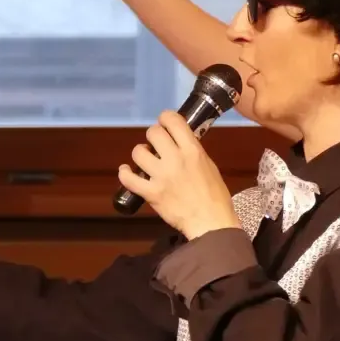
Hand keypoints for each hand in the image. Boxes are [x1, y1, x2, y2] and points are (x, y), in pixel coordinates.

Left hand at [119, 111, 238, 238]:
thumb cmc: (215, 195)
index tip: (164, 124)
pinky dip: (125, 173)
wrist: (210, 222)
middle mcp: (175, 159)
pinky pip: (128, 179)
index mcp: (192, 150)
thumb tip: (179, 143)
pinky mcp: (151, 193)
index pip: (173, 120)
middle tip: (156, 145)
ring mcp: (161, 177)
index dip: (165, 118)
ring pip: (138, 152)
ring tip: (146, 159)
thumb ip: (192, 151)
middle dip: (153, 136)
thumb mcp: (208, 165)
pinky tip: (127, 171)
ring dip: (140, 153)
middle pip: (153, 133)